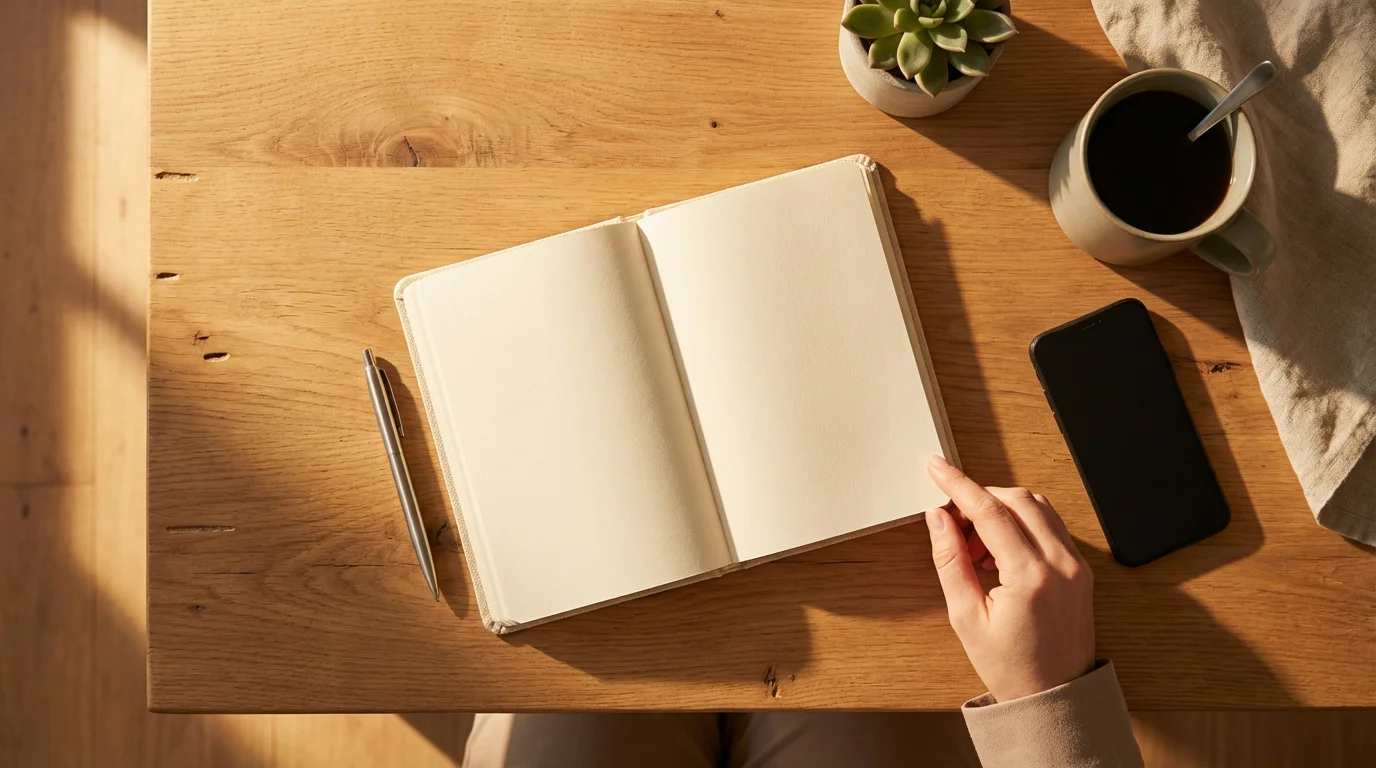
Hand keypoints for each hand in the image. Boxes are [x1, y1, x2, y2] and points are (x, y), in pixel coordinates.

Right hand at [924, 455, 1094, 701]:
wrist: (1054, 697)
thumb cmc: (1010, 666)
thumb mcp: (965, 617)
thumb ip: (950, 560)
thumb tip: (938, 518)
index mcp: (1031, 577)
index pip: (990, 511)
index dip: (958, 484)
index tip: (936, 467)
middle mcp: (1061, 564)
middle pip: (1017, 499)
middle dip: (980, 499)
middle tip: (952, 523)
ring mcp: (1077, 565)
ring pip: (1037, 507)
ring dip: (1001, 510)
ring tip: (976, 546)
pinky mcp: (1082, 568)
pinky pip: (1050, 526)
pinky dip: (1021, 524)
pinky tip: (1000, 551)